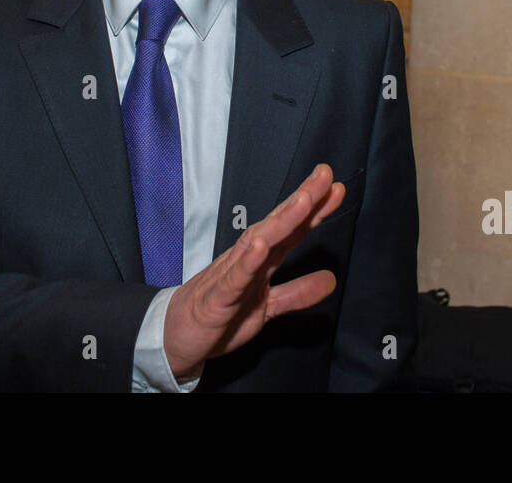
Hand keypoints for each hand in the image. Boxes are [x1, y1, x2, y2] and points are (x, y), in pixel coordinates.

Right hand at [163, 163, 345, 379]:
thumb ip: (297, 292)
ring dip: (282, 221)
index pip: (291, 230)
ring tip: (303, 201)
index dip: (314, 210)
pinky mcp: (217, 299)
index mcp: (260, 260)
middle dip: (302, 200)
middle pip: (278, 225)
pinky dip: (247, 262)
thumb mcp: (267, 307)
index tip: (335, 187)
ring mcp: (231, 275)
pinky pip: (233, 278)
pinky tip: (260, 246)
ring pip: (258, 243)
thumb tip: (331, 279)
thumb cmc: (219, 314)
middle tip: (324, 175)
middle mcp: (247, 259)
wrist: (176, 337)